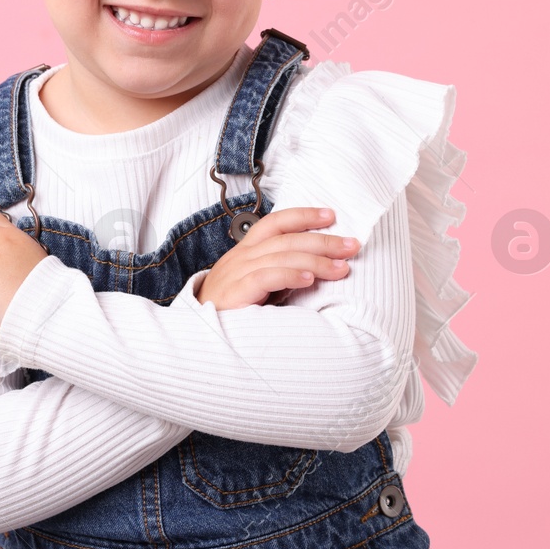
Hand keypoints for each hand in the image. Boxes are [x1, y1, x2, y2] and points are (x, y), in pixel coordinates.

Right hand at [195, 207, 359, 310]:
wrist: (198, 333)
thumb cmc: (232, 308)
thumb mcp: (257, 284)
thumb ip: (280, 273)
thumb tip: (316, 271)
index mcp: (247, 250)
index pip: (276, 223)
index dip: (303, 216)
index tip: (331, 216)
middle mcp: (242, 256)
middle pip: (287, 239)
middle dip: (323, 241)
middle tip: (352, 246)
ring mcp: (237, 272)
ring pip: (281, 256)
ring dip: (316, 261)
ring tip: (342, 268)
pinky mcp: (236, 292)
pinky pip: (266, 277)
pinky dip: (290, 276)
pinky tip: (310, 280)